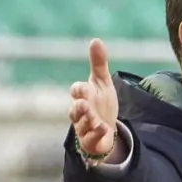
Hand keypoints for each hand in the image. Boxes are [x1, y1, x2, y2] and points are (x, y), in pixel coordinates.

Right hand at [69, 39, 118, 156]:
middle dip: (79, 108)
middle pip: (75, 110)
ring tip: (96, 121)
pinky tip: (105, 129)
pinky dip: (97, 135)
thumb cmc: (100, 103)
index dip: (79, 90)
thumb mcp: (102, 83)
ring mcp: (84, 127)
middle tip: (84, 104)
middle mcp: (80, 113)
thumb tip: (95, 40)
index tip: (84, 88)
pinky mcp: (91, 141)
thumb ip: (98, 64)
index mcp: (82, 97)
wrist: (106, 128)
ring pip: (82, 125)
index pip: (76, 91)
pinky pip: (91, 139)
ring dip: (88, 122)